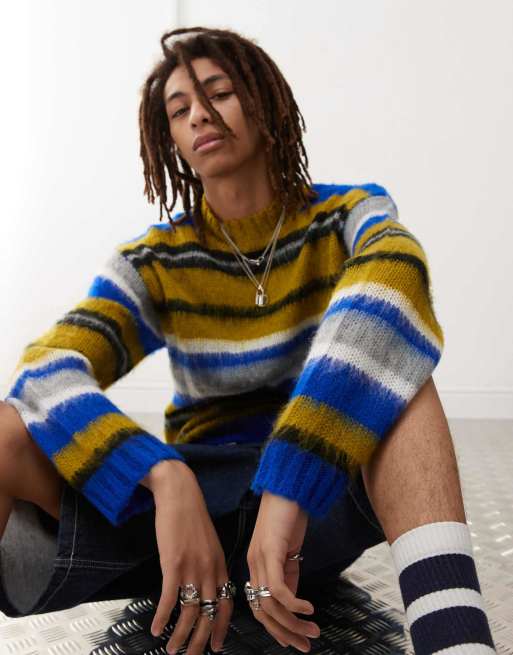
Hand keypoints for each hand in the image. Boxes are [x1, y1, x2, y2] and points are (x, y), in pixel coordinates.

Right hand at [142, 461, 232, 654]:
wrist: (180, 494)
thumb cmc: (191, 517)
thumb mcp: (209, 543)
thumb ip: (210, 565)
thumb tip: (206, 586)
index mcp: (219, 565)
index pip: (226, 605)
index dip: (221, 629)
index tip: (216, 646)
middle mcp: (210, 570)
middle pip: (209, 615)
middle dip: (200, 641)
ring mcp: (192, 568)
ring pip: (190, 612)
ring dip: (180, 635)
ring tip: (172, 650)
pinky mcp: (173, 563)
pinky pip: (169, 598)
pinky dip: (162, 617)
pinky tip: (155, 628)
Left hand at [246, 491, 320, 651]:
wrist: (289, 485)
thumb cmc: (289, 513)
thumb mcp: (289, 550)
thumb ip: (288, 573)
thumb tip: (294, 601)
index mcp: (256, 565)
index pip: (260, 608)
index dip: (277, 629)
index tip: (297, 642)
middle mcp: (254, 564)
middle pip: (262, 612)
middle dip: (285, 633)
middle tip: (306, 645)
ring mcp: (260, 558)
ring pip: (270, 605)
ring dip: (293, 623)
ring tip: (312, 631)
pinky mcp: (270, 551)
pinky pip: (278, 588)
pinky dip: (293, 603)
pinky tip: (309, 609)